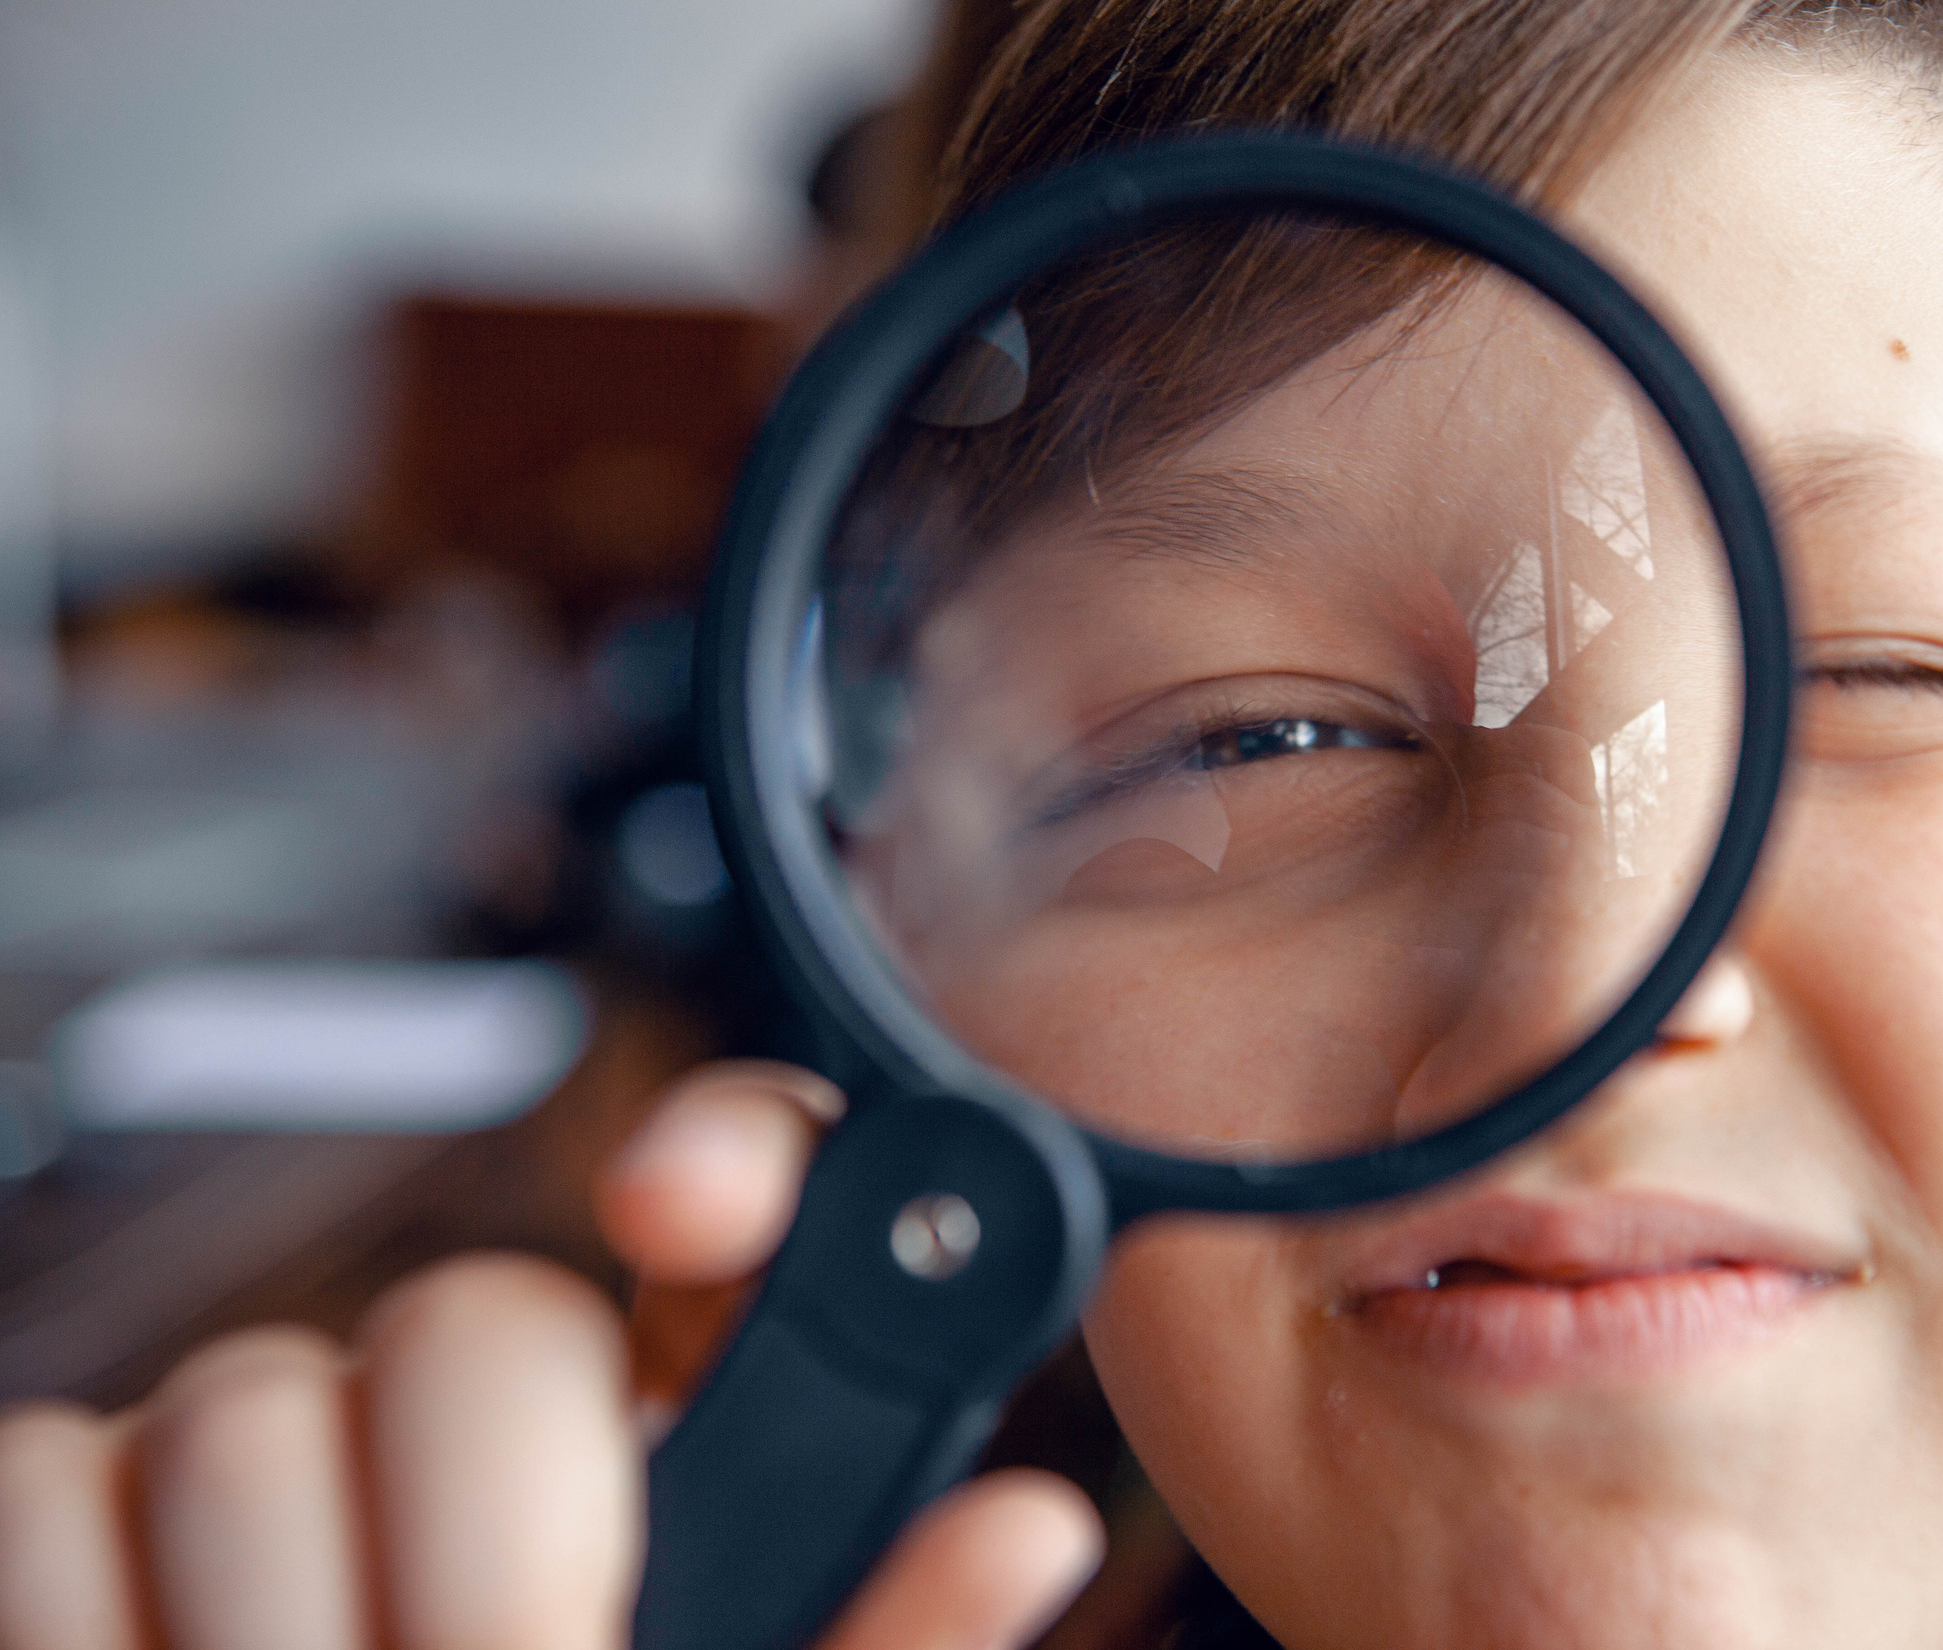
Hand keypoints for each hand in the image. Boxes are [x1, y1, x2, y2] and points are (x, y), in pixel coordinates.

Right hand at [0, 1062, 1103, 1649]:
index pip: (753, 1176)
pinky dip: (87, 1616)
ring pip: (250, 1409)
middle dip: (492, 1537)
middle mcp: (491, 1406)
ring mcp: (277, 1442)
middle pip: (474, 1322)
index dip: (739, 1156)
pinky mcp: (82, 1501)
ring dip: (294, 1625)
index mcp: (693, 1443)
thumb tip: (1029, 1522)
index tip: (675, 1205)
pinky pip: (50, 1481)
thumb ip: (879, 1633)